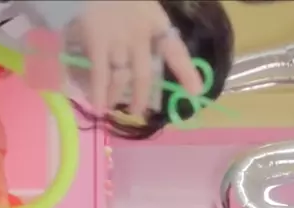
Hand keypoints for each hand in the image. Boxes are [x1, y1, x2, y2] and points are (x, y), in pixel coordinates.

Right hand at [77, 0, 202, 114]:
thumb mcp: (139, 1)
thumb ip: (145, 25)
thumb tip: (151, 54)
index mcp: (154, 21)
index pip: (174, 50)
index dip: (186, 72)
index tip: (196, 92)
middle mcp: (139, 35)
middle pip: (144, 75)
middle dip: (140, 98)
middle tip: (137, 111)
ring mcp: (117, 40)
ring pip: (121, 79)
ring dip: (116, 96)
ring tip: (111, 107)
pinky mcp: (96, 43)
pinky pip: (99, 75)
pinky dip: (98, 93)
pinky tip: (97, 106)